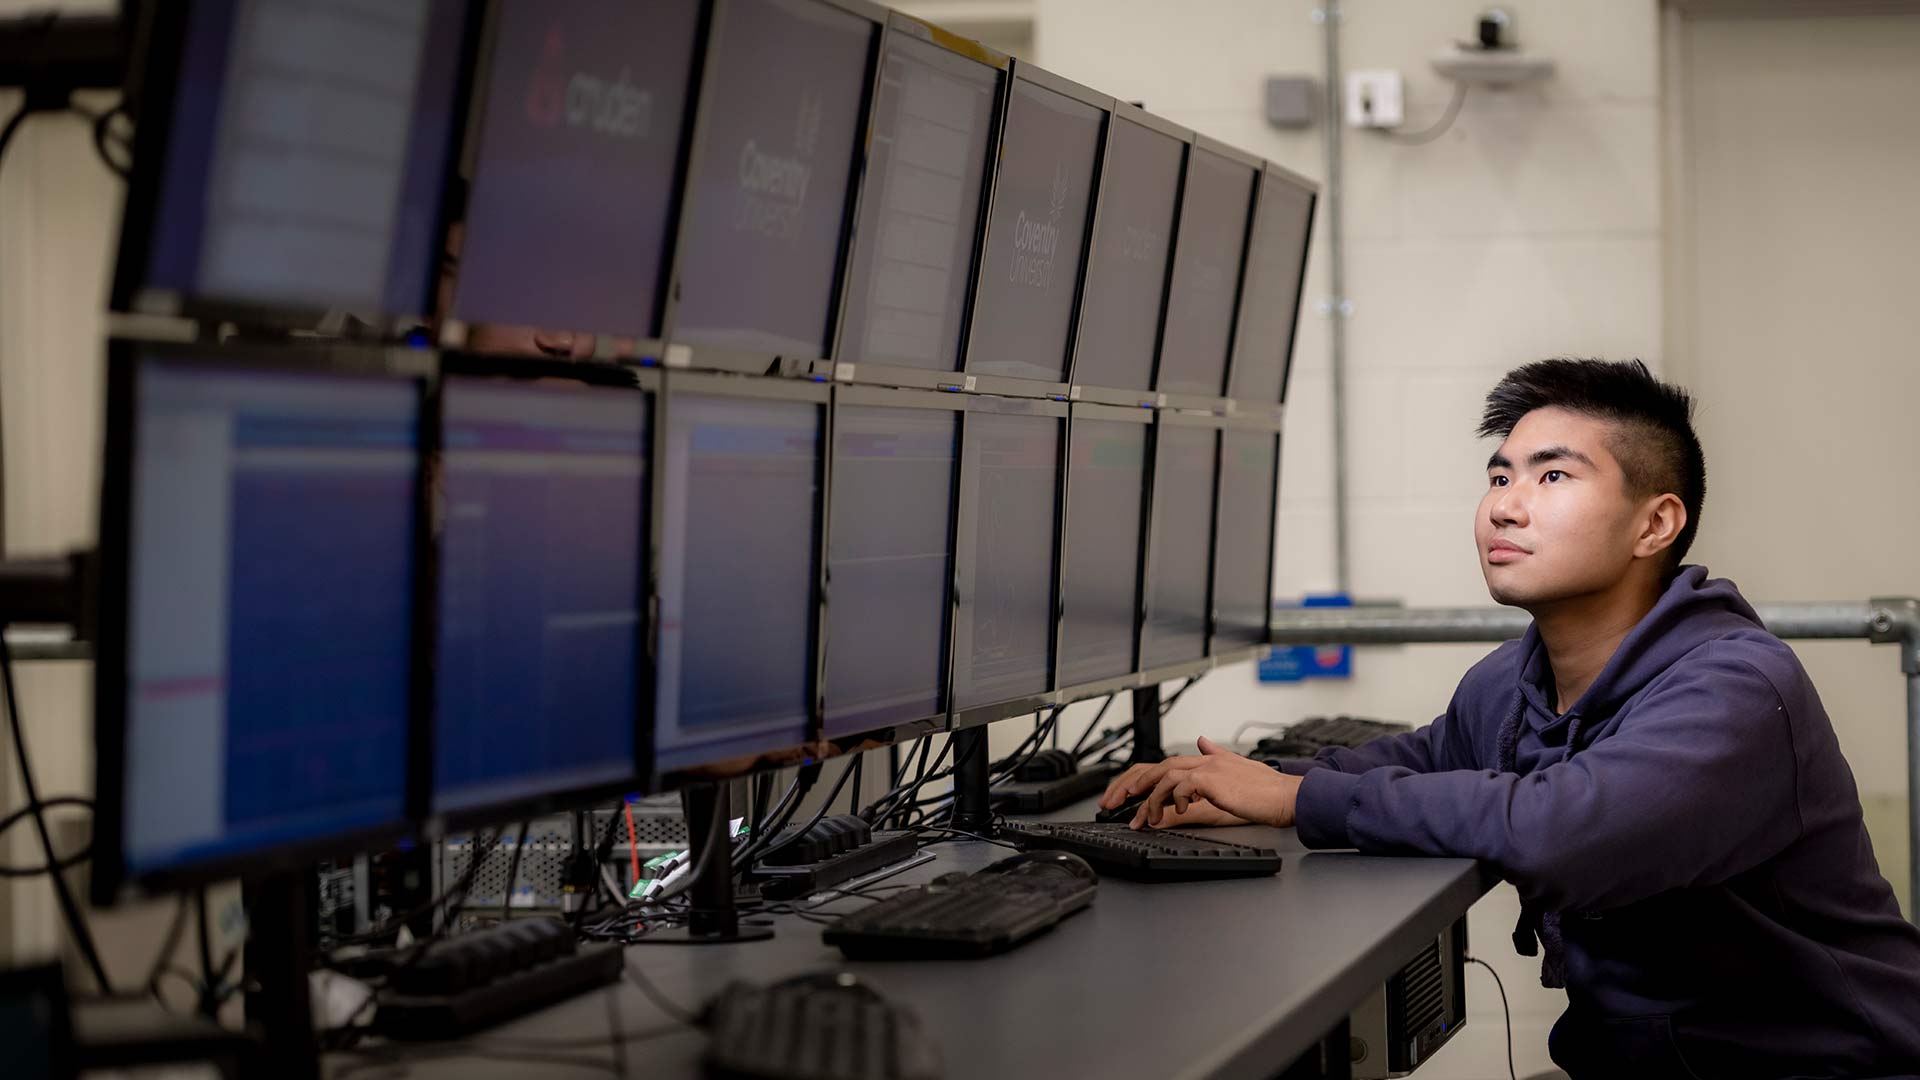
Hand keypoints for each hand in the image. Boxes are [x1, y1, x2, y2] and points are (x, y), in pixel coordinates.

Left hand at [1099, 737, 1301, 829]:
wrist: (1286, 797)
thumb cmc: (1265, 791)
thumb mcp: (1236, 769)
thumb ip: (1216, 756)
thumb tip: (1202, 741)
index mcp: (1207, 759)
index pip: (1165, 763)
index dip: (1142, 777)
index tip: (1126, 795)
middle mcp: (1205, 759)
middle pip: (1156, 766)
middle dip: (1131, 785)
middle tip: (1113, 804)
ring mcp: (1208, 767)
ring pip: (1165, 775)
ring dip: (1150, 798)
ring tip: (1144, 818)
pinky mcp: (1213, 779)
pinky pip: (1181, 786)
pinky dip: (1172, 799)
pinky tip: (1173, 812)